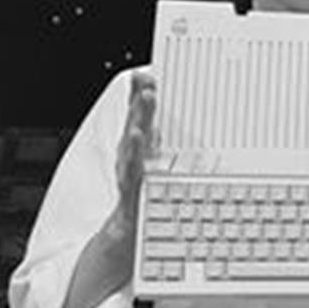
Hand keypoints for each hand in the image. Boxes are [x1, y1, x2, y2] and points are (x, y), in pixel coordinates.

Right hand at [111, 70, 157, 236]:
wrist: (125, 235)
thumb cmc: (143, 199)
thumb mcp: (157, 170)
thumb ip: (165, 150)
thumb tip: (183, 133)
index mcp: (140, 150)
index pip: (142, 119)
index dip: (144, 95)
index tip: (149, 72)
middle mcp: (132, 157)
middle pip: (138, 122)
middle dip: (143, 98)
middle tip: (150, 77)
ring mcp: (129, 171)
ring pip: (134, 139)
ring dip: (140, 116)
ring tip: (148, 97)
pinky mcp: (129, 188)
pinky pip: (132, 167)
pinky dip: (134, 151)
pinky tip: (137, 136)